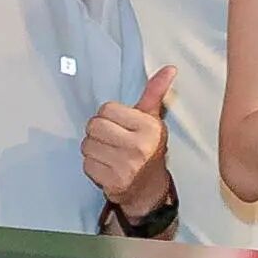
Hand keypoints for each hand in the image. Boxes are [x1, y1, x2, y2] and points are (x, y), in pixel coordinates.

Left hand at [86, 70, 174, 217]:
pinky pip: (87, 164)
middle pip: (94, 125)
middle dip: (98, 132)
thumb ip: (154, 93)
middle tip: (111, 140)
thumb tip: (170, 68)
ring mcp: (126, 166)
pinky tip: (106, 167)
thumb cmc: (148, 148)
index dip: (109, 116)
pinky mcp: (113, 182)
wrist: (150, 189)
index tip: (120, 126)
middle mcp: (139, 146)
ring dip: (93, 149)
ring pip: (87, 145)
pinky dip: (92, 165)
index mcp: (149, 127)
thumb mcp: (152, 120)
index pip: (107, 109)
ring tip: (109, 153)